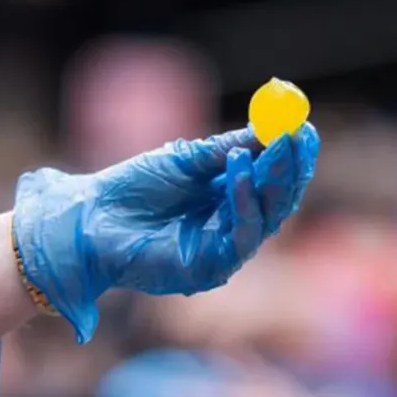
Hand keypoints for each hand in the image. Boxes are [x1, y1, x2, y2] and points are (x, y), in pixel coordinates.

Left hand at [13, 123, 319, 342]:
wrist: (91, 218)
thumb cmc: (132, 188)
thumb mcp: (184, 160)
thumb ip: (225, 149)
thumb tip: (271, 129)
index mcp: (227, 199)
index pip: (273, 180)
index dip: (292, 156)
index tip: (305, 128)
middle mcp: (231, 226)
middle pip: (278, 201)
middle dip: (292, 167)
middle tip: (300, 136)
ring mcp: (223, 250)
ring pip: (266, 218)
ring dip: (273, 179)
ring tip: (274, 145)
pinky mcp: (211, 269)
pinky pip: (241, 235)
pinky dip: (245, 200)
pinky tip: (239, 169)